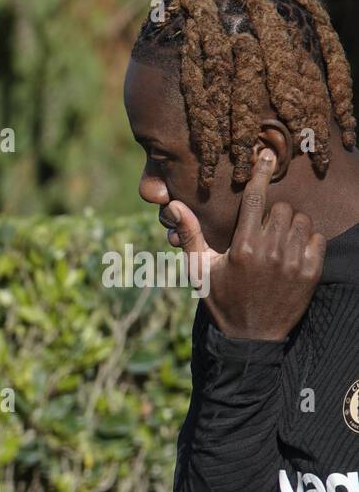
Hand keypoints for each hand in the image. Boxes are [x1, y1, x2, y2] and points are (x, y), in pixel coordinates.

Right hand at [165, 149, 326, 340]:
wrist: (251, 337)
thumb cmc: (221, 300)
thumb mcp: (199, 270)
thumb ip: (189, 235)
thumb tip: (174, 206)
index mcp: (242, 248)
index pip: (255, 199)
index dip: (261, 173)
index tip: (267, 155)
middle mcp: (270, 252)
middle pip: (282, 208)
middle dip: (273, 213)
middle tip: (262, 231)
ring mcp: (293, 262)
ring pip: (301, 221)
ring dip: (290, 227)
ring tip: (276, 243)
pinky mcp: (311, 272)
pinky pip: (316, 238)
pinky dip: (306, 241)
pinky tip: (291, 254)